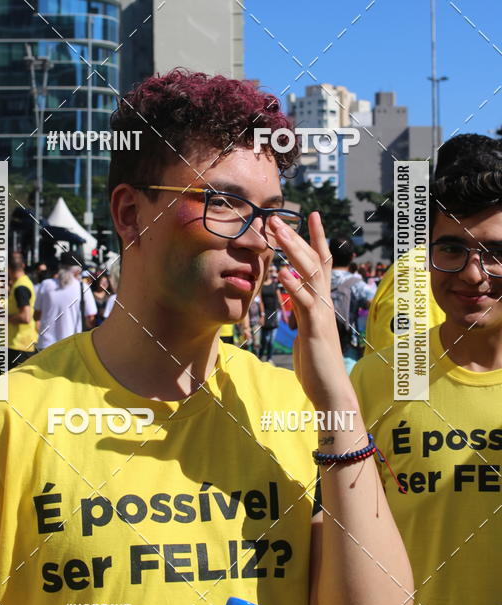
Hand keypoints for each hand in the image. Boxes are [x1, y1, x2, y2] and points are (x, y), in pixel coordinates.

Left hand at [268, 212, 352, 405]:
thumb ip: (300, 312)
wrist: (330, 390)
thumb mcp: (305, 330)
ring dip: (292, 251)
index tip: (310, 214)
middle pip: (313, 260)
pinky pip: (305, 303)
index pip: (321, 261)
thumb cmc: (316, 363)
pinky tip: (281, 273)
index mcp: (321, 300)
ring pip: (311, 274)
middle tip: (275, 217)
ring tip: (276, 232)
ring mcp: (322, 313)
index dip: (316, 237)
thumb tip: (291, 300)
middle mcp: (325, 301)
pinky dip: (294, 286)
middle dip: (294, 237)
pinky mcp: (316, 328)